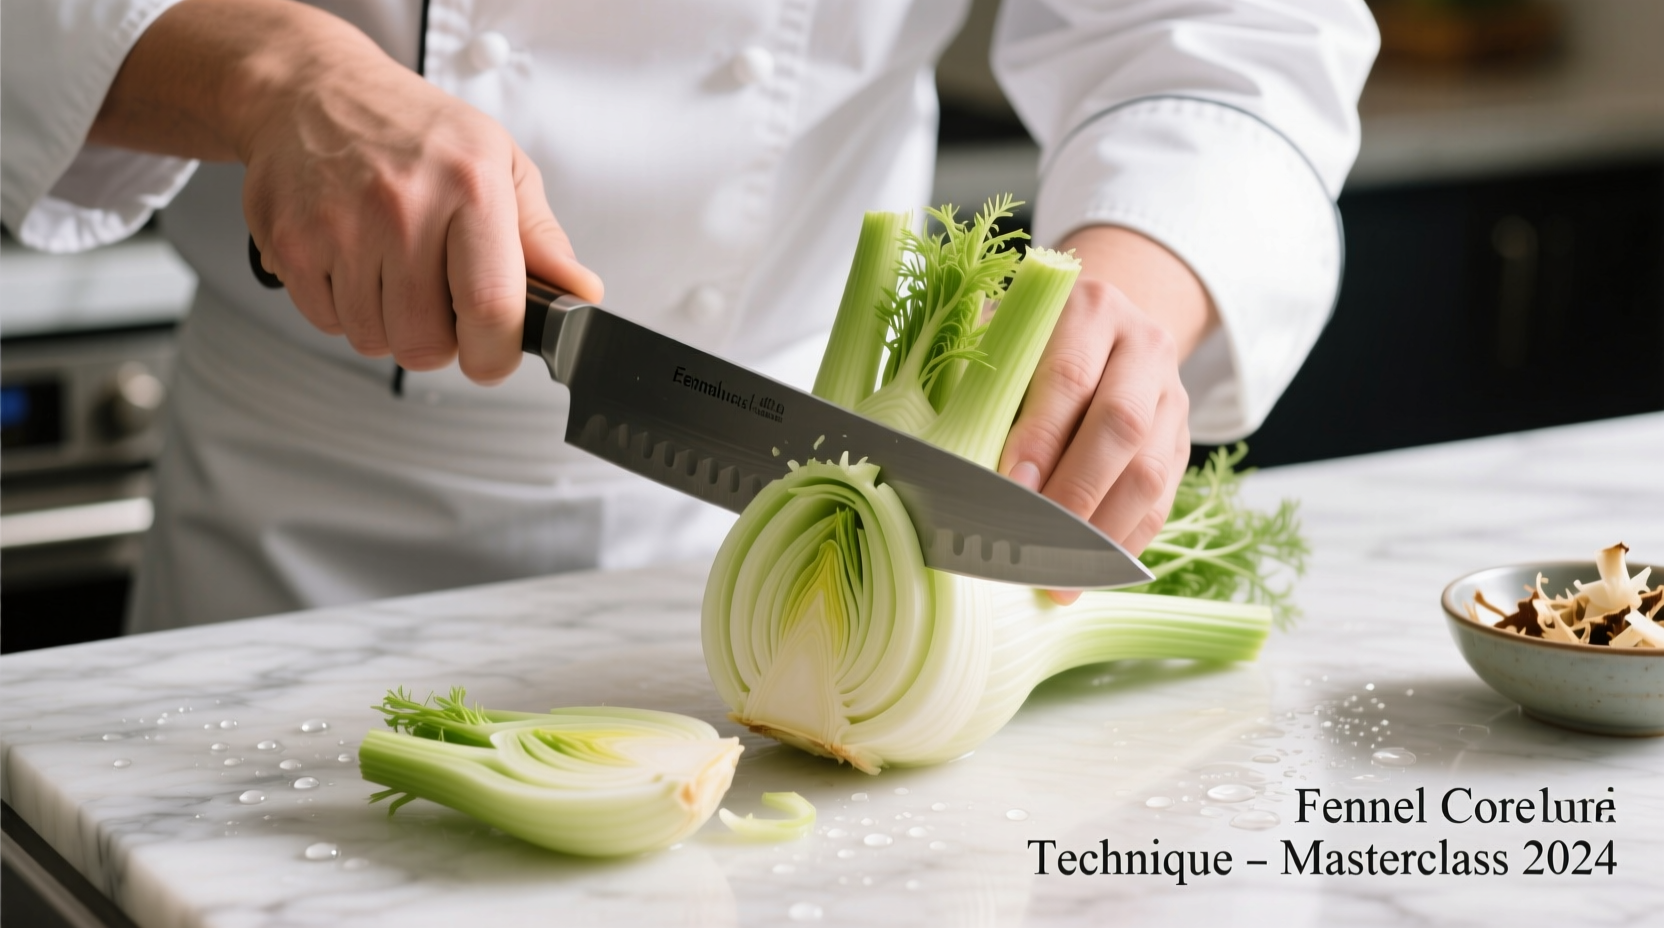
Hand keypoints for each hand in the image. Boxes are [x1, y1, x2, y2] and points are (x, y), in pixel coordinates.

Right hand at [89, 0, 602, 383]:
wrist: (310, 89)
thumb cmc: (412, 129)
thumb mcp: (498, 164)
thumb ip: (541, 238)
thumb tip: (579, 292)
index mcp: (471, 185)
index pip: (492, 308)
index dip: (496, 355)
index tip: (493, 357)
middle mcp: (404, 205)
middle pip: (425, 342)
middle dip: (438, 341)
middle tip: (438, 301)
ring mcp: (341, 226)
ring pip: (373, 340)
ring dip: (388, 323)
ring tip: (392, 269)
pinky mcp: (290, 244)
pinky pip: (327, 322)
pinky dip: (343, 308)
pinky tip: (354, 262)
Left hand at [997, 226, 1216, 602]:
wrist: (1104, 325)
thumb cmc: (1027, 341)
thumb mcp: (998, 337)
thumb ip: (977, 381)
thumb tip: (943, 456)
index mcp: (1090, 310)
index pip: (1068, 377)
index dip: (1039, 438)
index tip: (1008, 488)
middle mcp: (1143, 347)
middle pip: (1122, 425)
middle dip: (1075, 491)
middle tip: (1034, 542)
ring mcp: (1172, 395)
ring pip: (1151, 470)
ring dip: (1103, 530)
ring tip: (1060, 575)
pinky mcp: (1183, 440)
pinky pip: (1164, 500)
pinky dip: (1125, 540)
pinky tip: (1088, 570)